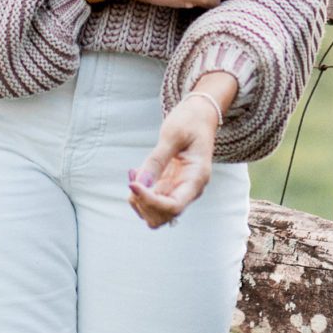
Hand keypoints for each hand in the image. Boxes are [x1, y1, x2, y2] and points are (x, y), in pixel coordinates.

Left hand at [127, 93, 221, 228]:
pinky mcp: (169, 186)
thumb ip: (156, 160)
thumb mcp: (172, 135)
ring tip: (135, 173)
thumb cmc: (189, 121)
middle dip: (144, 203)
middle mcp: (189, 190)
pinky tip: (138, 173)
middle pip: (163, 217)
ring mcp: (179, 190)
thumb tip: (138, 183)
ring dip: (139, 200)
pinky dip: (139, 193)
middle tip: (135, 178)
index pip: (173, 206)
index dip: (150, 201)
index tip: (132, 184)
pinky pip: (150, 201)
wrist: (199, 115)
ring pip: (155, 214)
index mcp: (197, 179)